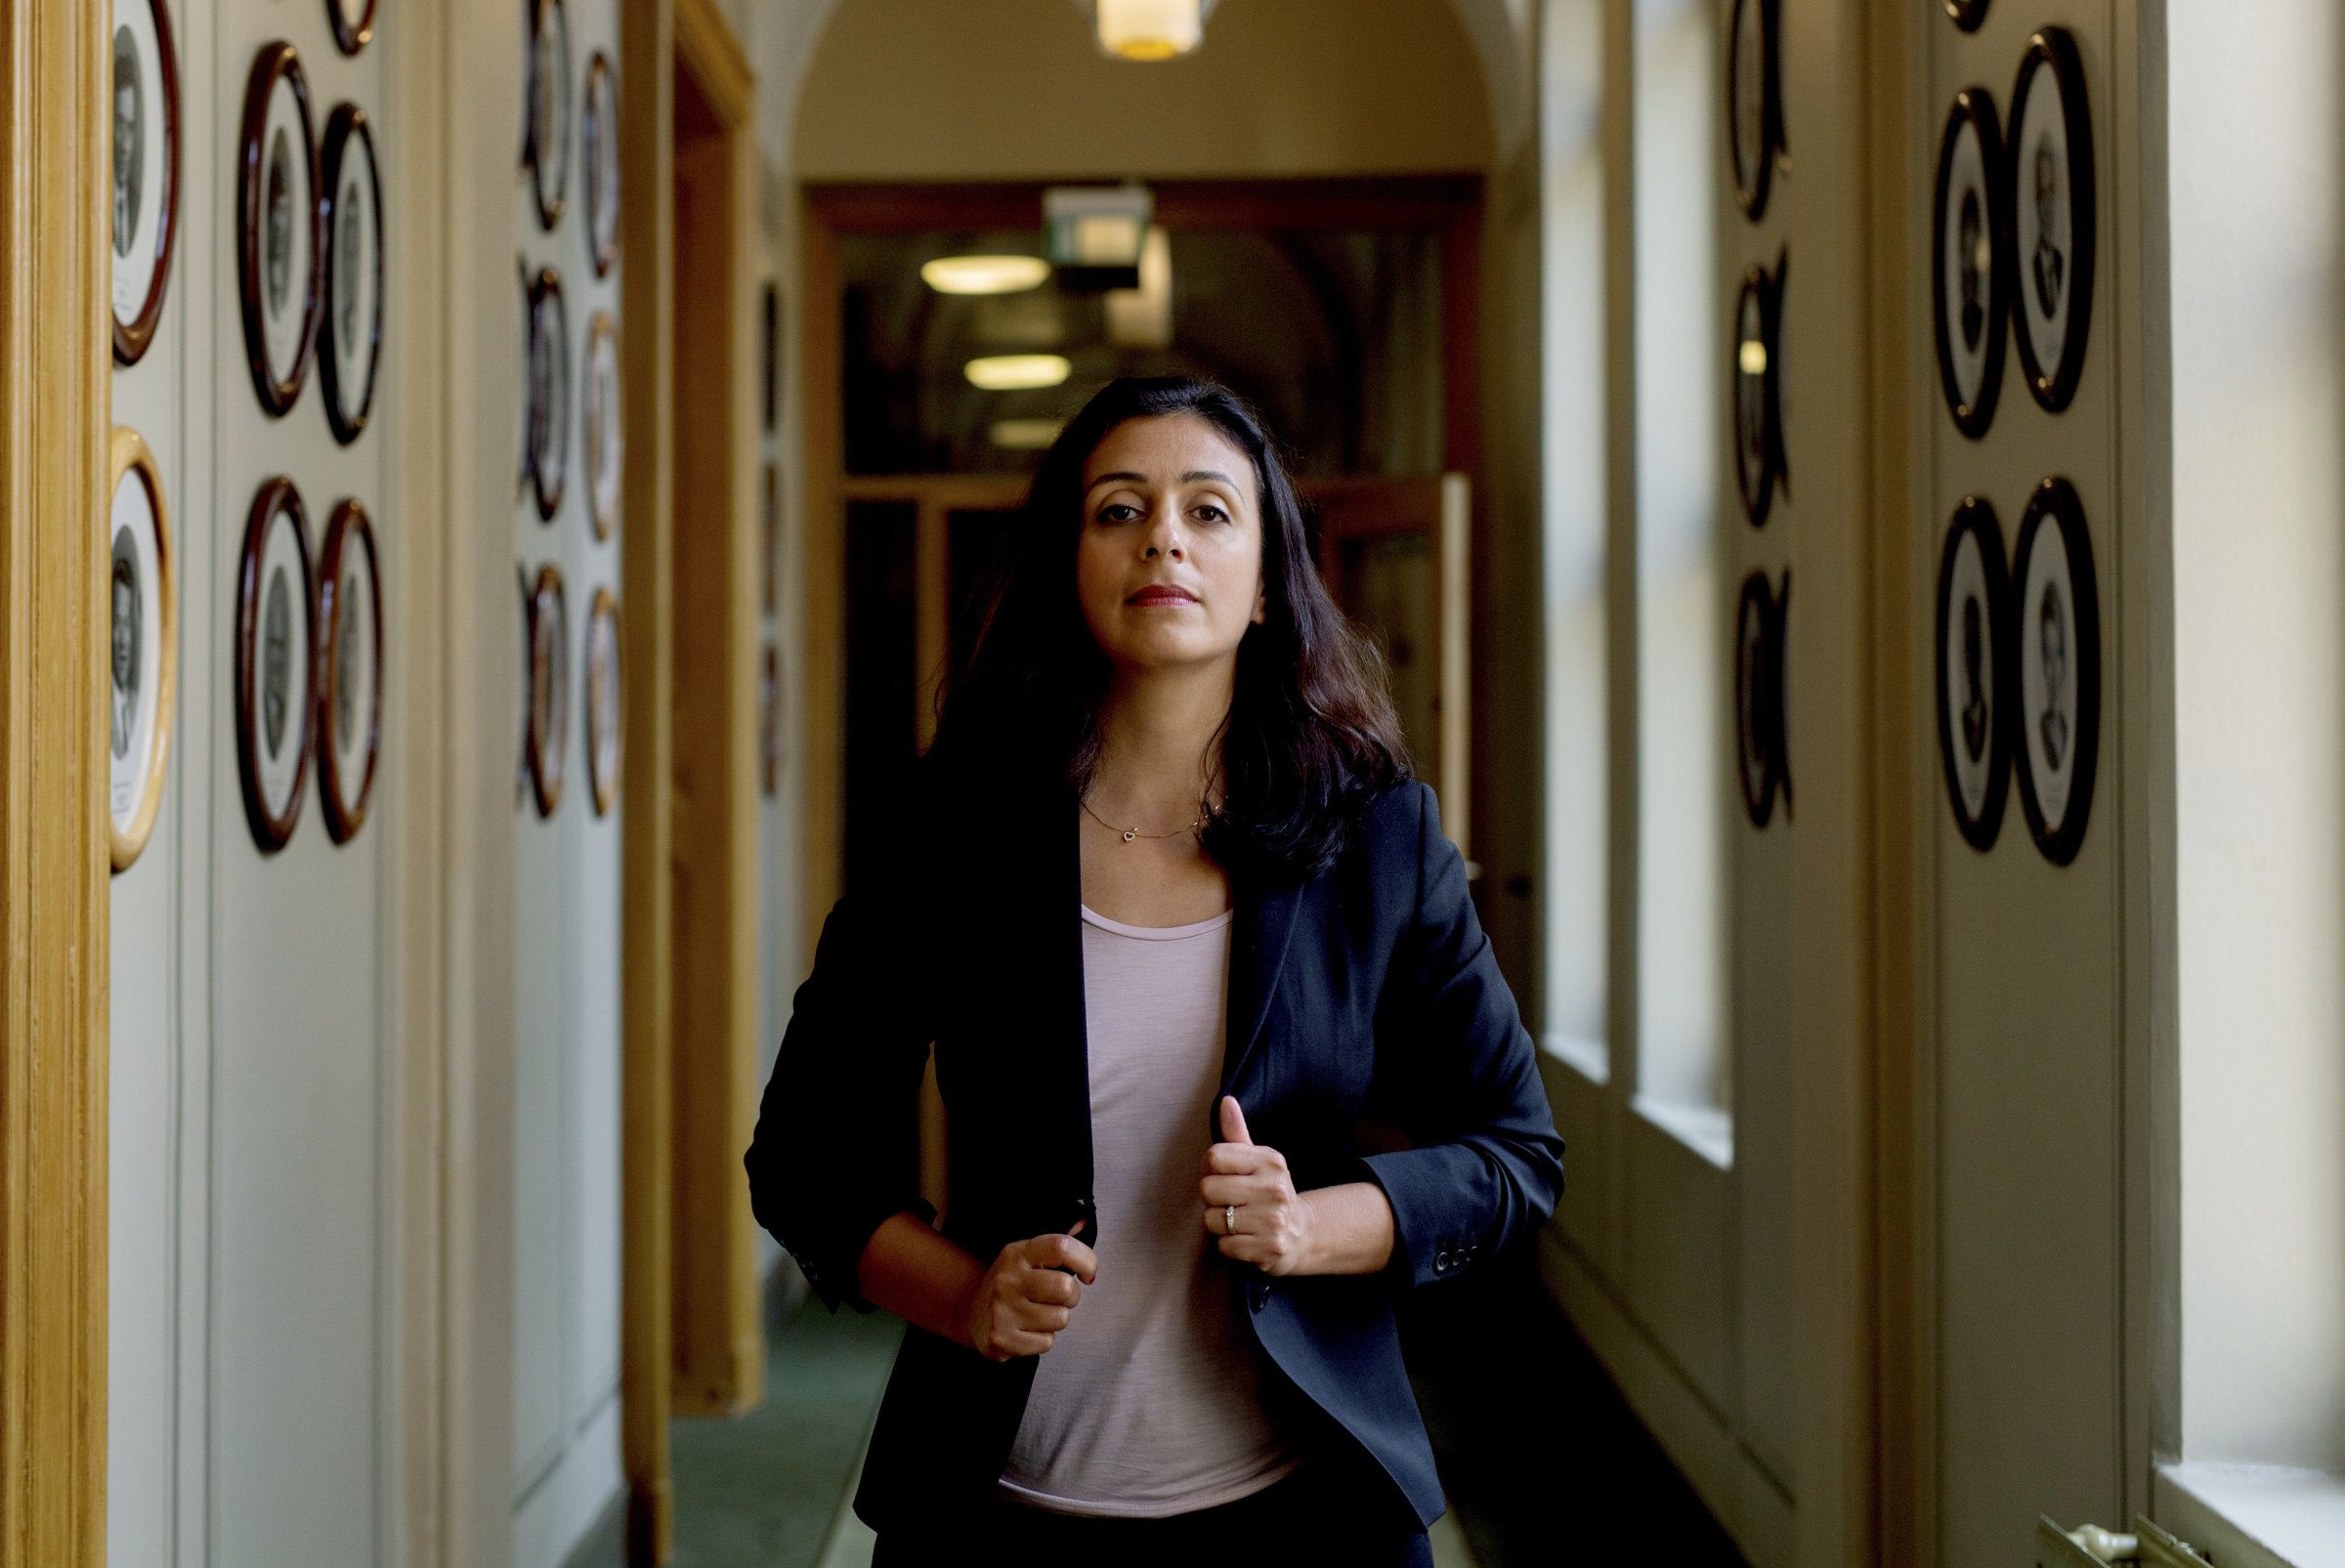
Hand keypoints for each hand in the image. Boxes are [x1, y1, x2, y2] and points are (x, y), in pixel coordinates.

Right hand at [962, 1218, 1095, 1362]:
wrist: (971, 1313)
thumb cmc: (1011, 1284)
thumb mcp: (1027, 1257)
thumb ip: (1057, 1245)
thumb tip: (1084, 1223)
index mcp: (1017, 1253)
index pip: (1062, 1247)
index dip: (1086, 1261)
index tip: (1086, 1273)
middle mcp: (1008, 1280)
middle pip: (1066, 1287)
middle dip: (1071, 1296)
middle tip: (1058, 1298)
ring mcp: (1002, 1311)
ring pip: (1061, 1318)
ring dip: (1057, 1319)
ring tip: (1039, 1313)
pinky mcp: (1001, 1340)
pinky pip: (1047, 1343)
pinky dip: (1043, 1339)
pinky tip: (1027, 1330)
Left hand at [1201, 1096, 1309, 1276]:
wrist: (1301, 1233)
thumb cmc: (1268, 1191)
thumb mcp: (1257, 1159)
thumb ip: (1237, 1132)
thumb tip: (1226, 1101)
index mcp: (1270, 1161)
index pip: (1214, 1157)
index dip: (1209, 1169)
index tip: (1222, 1175)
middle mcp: (1275, 1188)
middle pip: (1208, 1190)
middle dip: (1213, 1199)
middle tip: (1233, 1202)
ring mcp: (1273, 1220)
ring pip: (1212, 1220)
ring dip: (1220, 1224)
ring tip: (1240, 1221)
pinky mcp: (1269, 1249)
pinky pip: (1223, 1246)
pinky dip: (1229, 1245)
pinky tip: (1246, 1238)